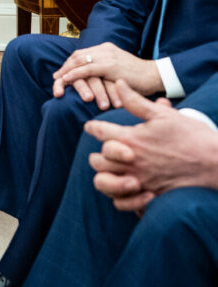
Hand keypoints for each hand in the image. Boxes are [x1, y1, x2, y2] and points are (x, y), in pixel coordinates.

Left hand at [52, 41, 162, 109]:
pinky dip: (74, 74)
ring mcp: (108, 56)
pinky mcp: (110, 66)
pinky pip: (87, 69)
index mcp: (106, 48)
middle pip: (78, 55)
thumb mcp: (118, 69)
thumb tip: (94, 77)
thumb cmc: (139, 77)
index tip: (62, 72)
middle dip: (65, 66)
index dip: (70, 63)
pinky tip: (67, 79)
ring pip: (79, 61)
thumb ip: (105, 69)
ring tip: (58, 80)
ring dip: (66, 70)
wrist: (156, 76)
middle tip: (56, 77)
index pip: (82, 53)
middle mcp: (105, 49)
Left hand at [85, 80, 217, 211]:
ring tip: (116, 169)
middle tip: (111, 150)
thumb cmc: (193, 136)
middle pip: (96, 159)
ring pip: (103, 182)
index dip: (92, 127)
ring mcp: (139, 180)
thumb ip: (136, 102)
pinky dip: (121, 197)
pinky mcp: (149, 195)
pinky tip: (128, 187)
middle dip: (100, 153)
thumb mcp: (164, 116)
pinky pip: (122, 202)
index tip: (93, 127)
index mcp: (131, 138)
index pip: (98, 131)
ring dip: (106, 175)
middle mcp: (130, 161)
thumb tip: (118, 84)